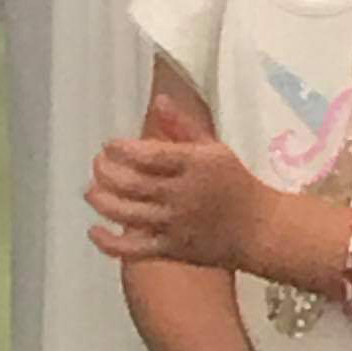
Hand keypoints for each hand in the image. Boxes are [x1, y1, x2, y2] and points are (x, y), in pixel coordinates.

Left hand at [87, 96, 265, 271]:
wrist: (260, 230)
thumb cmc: (236, 183)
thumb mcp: (215, 148)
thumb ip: (183, 126)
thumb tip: (158, 100)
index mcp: (194, 164)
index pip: (149, 155)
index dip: (121, 149)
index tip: (109, 144)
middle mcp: (182, 194)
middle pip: (132, 183)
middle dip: (106, 171)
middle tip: (97, 163)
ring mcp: (176, 225)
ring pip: (127, 214)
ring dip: (102, 201)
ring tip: (91, 190)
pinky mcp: (172, 250)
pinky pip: (134, 249)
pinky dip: (109, 242)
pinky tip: (94, 229)